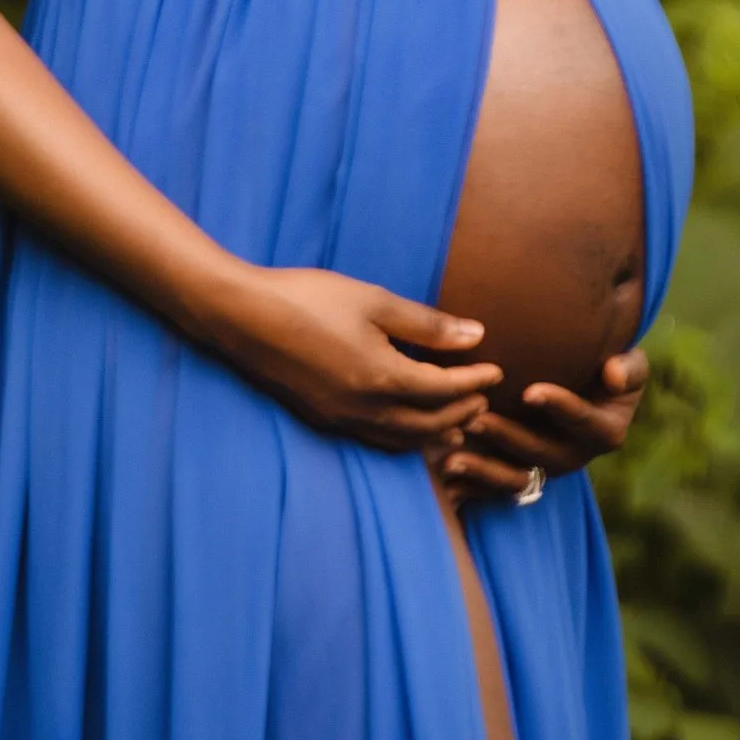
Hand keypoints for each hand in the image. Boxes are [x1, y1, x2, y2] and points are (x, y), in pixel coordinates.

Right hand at [213, 266, 502, 452]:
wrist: (243, 316)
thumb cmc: (309, 298)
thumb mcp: (372, 301)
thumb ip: (425, 324)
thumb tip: (475, 335)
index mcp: (382, 378)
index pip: (444, 391)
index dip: (474, 381)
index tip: (496, 369)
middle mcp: (365, 409)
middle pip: (428, 425)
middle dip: (461, 412)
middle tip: (482, 398)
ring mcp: (341, 419)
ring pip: (402, 440)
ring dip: (435, 433)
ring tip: (457, 423)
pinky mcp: (322, 419)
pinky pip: (375, 439)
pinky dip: (403, 438)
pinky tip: (406, 426)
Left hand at [437, 348, 650, 502]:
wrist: (588, 382)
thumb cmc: (609, 367)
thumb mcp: (631, 365)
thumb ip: (629, 368)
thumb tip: (613, 375)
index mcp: (606, 431)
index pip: (585, 422)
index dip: (560, 408)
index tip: (531, 391)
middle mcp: (575, 455)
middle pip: (542, 453)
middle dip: (508, 438)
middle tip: (476, 418)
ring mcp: (547, 467)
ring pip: (516, 477)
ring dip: (484, 470)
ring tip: (451, 458)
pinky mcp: (521, 473)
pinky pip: (496, 488)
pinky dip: (471, 486)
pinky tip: (443, 477)